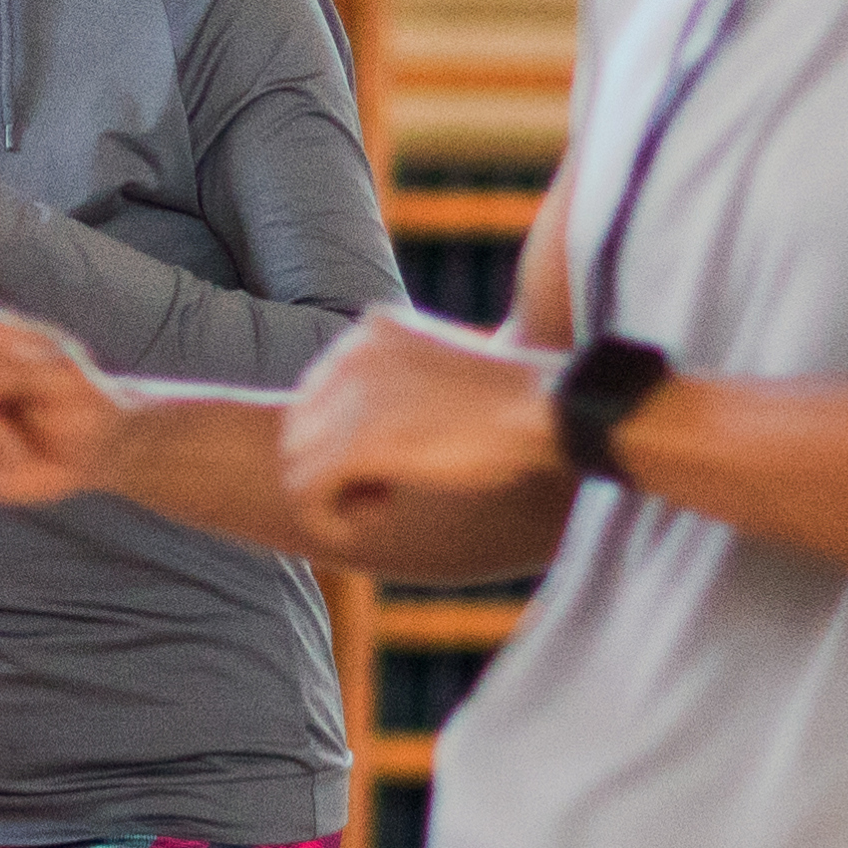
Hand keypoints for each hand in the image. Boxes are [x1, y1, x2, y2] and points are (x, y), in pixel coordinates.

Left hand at [282, 306, 567, 548]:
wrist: (551, 407)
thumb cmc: (515, 401)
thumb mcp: (445, 372)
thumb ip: (400, 386)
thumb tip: (363, 435)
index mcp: (371, 329)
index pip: (318, 395)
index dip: (344, 440)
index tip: (389, 461)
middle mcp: (348, 352)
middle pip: (300, 428)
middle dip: (335, 468)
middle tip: (385, 489)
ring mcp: (348, 395)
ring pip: (297, 462)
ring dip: (335, 495)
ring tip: (386, 500)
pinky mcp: (356, 441)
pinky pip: (307, 492)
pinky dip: (330, 518)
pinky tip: (378, 516)